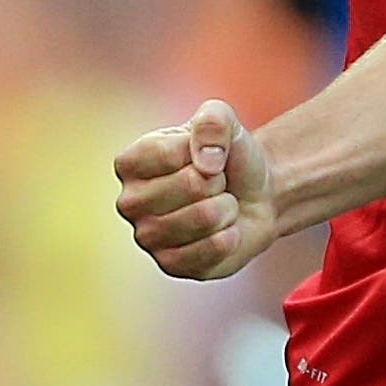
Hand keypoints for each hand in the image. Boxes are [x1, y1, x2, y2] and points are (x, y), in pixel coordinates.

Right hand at [113, 99, 277, 280]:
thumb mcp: (224, 121)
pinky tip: (224, 230)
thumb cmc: (229, 157)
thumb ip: (213, 120)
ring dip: (227, 207)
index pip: (169, 154)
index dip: (204, 150)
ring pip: (204, 217)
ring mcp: (147, 237)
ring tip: (221, 204)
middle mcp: (130, 202)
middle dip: (218, 180)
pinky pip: (212, 248)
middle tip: (216, 183)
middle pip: (190, 185)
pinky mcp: (171, 265)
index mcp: (130, 163)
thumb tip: (205, 161)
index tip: (206, 155)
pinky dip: (231, 235)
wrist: (255, 196)